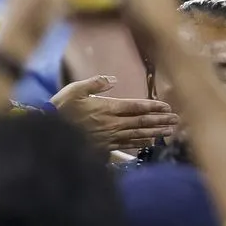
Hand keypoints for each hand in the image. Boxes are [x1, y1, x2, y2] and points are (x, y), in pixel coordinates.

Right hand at [51, 75, 179, 150]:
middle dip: (161, 120)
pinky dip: (141, 143)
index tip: (168, 106)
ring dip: (156, 132)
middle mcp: (112, 123)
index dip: (154, 106)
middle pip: (142, 121)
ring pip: (138, 134)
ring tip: (171, 130)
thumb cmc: (61, 108)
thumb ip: (95, 83)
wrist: (48, 130)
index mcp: (107, 108)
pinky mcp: (105, 147)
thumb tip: (113, 79)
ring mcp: (110, 137)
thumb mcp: (75, 89)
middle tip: (177, 119)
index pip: (136, 106)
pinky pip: (127, 145)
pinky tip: (151, 142)